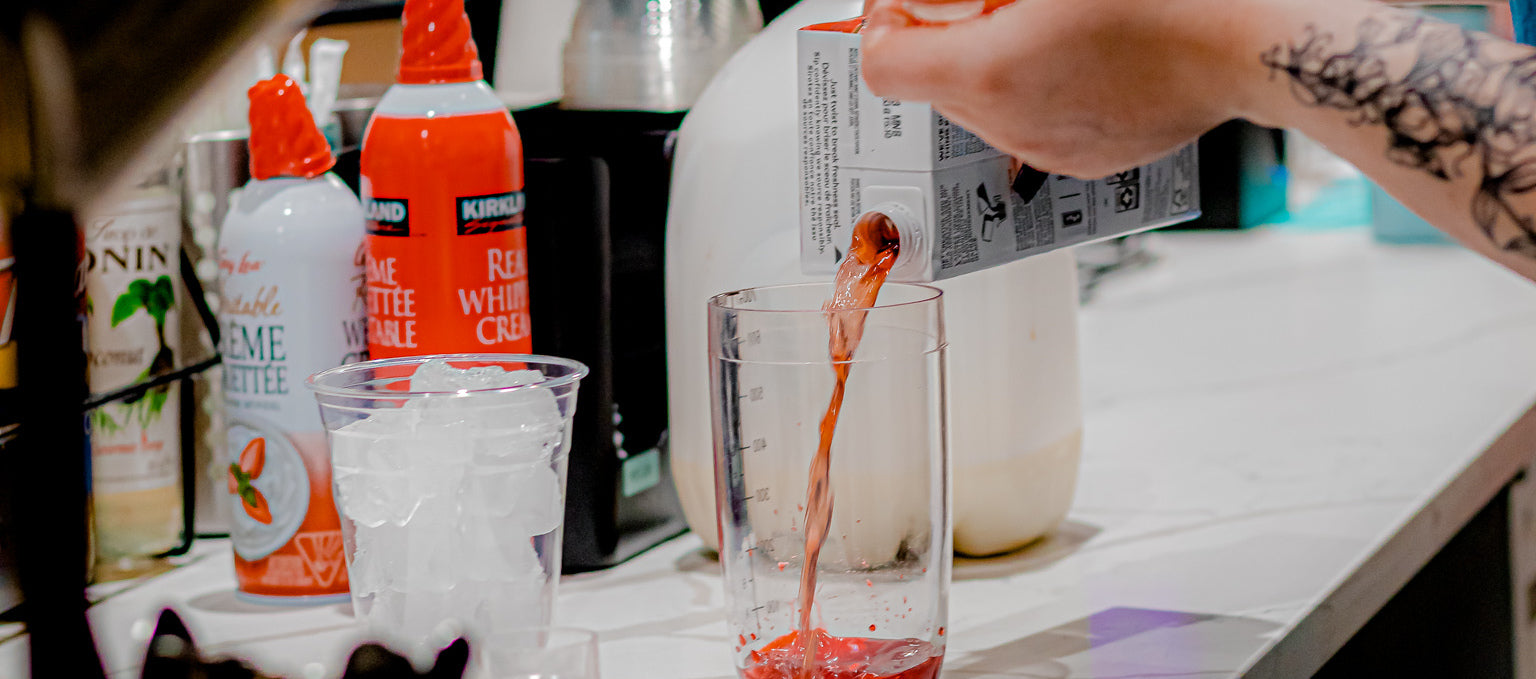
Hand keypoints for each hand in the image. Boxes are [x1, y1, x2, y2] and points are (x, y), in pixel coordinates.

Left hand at [860, 0, 1261, 176]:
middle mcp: (1010, 125)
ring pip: (979, 109)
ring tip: (1038, 27)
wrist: (1250, 41)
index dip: (883, 26)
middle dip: (940, 44)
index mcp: (988, 73)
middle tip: (981, 6)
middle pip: (929, 88)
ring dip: (987, 68)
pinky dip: (1031, 93)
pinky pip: (1027, 127)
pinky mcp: (1082, 161)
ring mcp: (1047, 150)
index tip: (901, 5)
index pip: (882, 67)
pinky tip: (1073, 58)